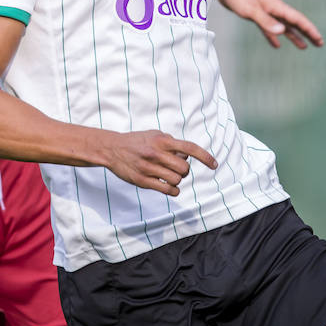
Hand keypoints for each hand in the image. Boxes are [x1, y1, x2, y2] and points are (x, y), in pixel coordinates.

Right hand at [102, 130, 217, 196]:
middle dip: (184, 171)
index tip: (214, 165)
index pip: (189, 148)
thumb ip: (171, 142)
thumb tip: (186, 155)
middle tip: (176, 168)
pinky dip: (174, 190)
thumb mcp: (154, 135)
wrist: (111, 149)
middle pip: (184, 169)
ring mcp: (149, 168)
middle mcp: (156, 154)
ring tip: (169, 175)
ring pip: (177, 180)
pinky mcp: (142, 181)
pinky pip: (167, 190)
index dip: (205, 157)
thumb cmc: (137, 141)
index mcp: (162, 141)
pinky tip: (171, 187)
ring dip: (177, 180)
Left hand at [212, 0, 324, 49]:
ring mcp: (266, 11)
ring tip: (303, 47)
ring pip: (284, 26)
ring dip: (294, 36)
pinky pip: (269, 28)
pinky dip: (274, 36)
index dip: (309, 30)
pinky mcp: (256, 14)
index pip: (298, 19)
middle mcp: (274, 8)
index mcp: (276, 6)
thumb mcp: (252, 10)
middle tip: (319, 43)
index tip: (319, 39)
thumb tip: (283, 32)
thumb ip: (267, 21)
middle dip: (307, 33)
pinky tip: (276, 45)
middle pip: (294, 23)